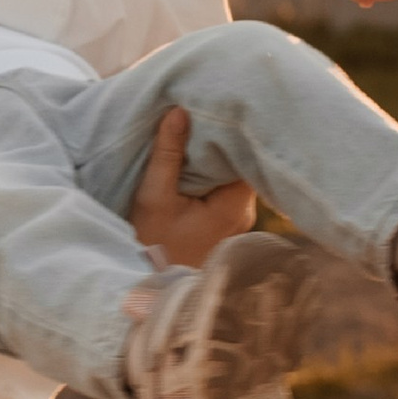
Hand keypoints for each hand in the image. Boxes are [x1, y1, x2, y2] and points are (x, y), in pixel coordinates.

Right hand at [130, 104, 258, 268]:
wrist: (150, 288)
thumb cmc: (151, 244)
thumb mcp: (154, 196)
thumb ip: (168, 154)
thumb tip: (180, 111)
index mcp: (233, 208)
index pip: (247, 156)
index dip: (233, 132)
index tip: (215, 111)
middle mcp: (245, 215)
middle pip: (244, 164)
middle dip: (225, 142)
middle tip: (205, 114)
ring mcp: (239, 221)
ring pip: (236, 176)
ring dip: (219, 158)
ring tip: (199, 134)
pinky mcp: (229, 224)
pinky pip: (228, 190)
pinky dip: (215, 174)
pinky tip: (199, 160)